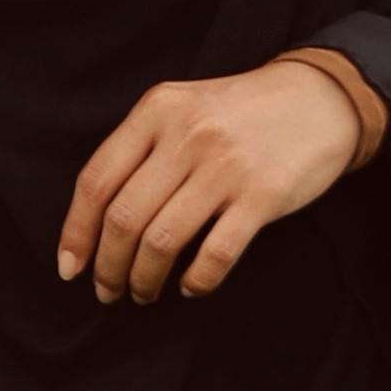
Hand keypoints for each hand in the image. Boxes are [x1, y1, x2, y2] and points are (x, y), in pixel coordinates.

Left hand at [57, 54, 380, 304]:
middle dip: (108, 266)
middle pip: (124, 218)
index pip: (97, 180)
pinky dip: (195, 281)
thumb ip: (143, 147)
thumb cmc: (242, 112)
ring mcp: (226, 165)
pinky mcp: (263, 195)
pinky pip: (215, 255)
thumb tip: (96, 219)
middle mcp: (187, 135)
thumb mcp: (184, 107)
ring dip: (144, 279)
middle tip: (108, 290)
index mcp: (157, 110)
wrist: (321, 98)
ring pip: (162, 241)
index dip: (76, 232)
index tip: (70, 267)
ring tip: (144, 292)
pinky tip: (191, 286)